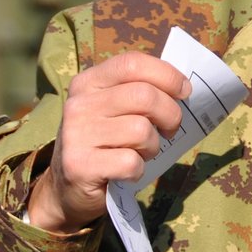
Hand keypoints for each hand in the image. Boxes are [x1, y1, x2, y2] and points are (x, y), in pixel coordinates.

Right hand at [27, 52, 190, 234]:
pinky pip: (131, 162)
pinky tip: (127, 171)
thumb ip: (140, 92)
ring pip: (141, 131)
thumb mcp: (114, 109)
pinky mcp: (80, 166)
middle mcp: (79, 104)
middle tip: (169, 129)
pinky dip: (139, 170)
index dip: (167, 75)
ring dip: (153, 147)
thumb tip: (183, 87)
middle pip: (144, 96)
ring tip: (141, 152)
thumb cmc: (103, 143)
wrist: (66, 188)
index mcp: (88, 82)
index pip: (132, 63)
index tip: (184, 92)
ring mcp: (77, 135)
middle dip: (171, 114)